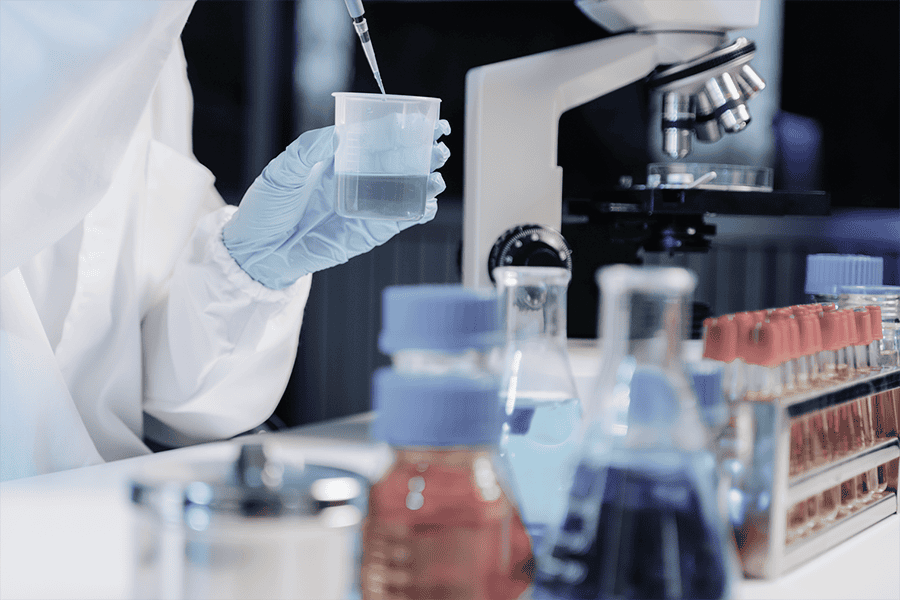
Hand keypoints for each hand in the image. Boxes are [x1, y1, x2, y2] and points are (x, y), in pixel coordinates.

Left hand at [223, 120, 450, 288]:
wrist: (256, 252)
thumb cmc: (265, 209)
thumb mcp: (281, 171)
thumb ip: (308, 149)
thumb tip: (338, 135)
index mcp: (338, 157)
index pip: (376, 137)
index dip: (401, 128)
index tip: (422, 119)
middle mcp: (356, 179)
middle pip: (399, 161)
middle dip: (423, 152)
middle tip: (439, 145)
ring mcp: (364, 205)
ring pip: (405, 189)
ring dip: (426, 181)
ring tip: (437, 174)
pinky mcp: (368, 232)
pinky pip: (398, 220)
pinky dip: (416, 211)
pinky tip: (428, 202)